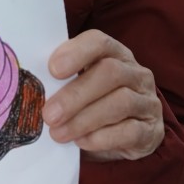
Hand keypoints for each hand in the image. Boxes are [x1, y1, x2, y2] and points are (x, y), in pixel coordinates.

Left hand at [43, 29, 164, 161]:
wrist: (127, 137)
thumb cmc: (94, 104)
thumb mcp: (80, 86)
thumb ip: (62, 80)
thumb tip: (31, 87)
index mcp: (116, 54)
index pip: (99, 42)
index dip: (76, 52)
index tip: (52, 69)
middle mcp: (137, 73)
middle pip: (111, 72)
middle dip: (76, 94)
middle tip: (49, 114)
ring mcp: (148, 101)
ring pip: (121, 102)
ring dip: (84, 119)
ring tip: (58, 133)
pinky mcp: (153, 130)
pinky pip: (130, 131)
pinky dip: (102, 138)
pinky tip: (82, 142)